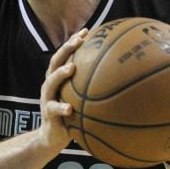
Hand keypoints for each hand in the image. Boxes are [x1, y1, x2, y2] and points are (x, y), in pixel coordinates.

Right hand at [37, 29, 87, 152]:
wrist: (52, 138)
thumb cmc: (71, 116)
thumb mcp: (81, 100)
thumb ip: (93, 89)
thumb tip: (122, 80)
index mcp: (58, 79)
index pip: (65, 55)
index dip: (73, 42)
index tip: (87, 31)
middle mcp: (50, 85)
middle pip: (55, 62)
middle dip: (66, 49)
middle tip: (78, 41)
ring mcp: (47, 98)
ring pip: (50, 82)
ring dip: (60, 74)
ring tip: (71, 68)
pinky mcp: (48, 114)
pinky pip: (53, 109)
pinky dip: (61, 108)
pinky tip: (70, 108)